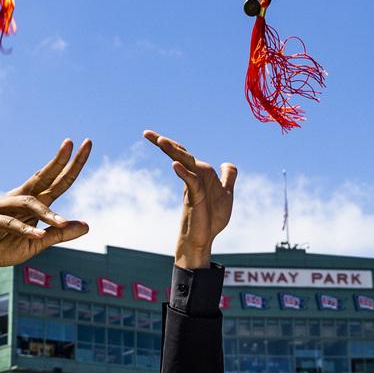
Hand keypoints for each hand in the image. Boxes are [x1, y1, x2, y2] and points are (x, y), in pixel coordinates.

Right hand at [0, 138, 91, 287]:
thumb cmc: (5, 246)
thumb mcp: (37, 243)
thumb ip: (59, 235)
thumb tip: (87, 226)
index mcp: (35, 201)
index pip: (58, 180)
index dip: (72, 165)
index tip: (87, 144)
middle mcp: (20, 198)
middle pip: (42, 176)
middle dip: (57, 160)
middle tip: (70, 143)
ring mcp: (4, 206)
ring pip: (28, 202)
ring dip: (45, 213)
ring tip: (61, 223)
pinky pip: (10, 223)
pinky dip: (24, 229)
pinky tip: (38, 235)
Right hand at [143, 130, 235, 269]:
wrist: (204, 239)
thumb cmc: (212, 219)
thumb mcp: (226, 194)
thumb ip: (227, 178)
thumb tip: (227, 163)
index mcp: (200, 175)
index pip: (186, 155)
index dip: (173, 145)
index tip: (157, 137)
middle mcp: (194, 177)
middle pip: (180, 155)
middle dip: (166, 144)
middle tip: (146, 133)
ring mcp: (193, 187)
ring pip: (184, 165)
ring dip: (173, 152)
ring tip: (161, 140)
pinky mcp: (195, 198)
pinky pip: (191, 182)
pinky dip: (184, 172)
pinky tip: (176, 165)